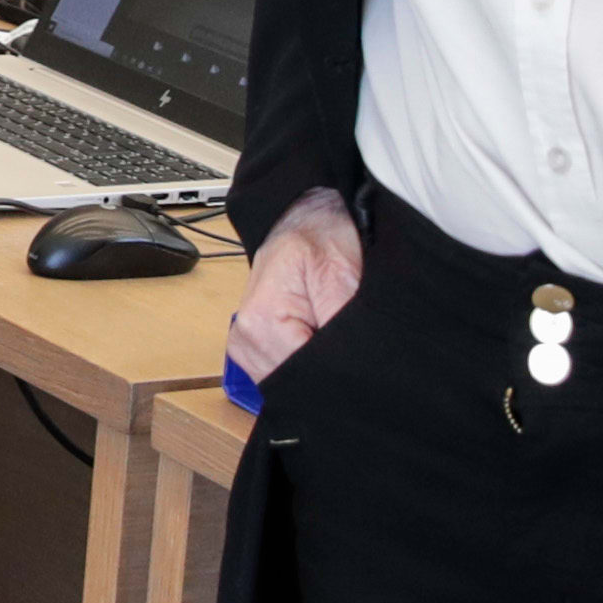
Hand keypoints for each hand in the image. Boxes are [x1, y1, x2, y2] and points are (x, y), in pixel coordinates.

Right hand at [225, 188, 364, 387]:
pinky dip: (309, 363)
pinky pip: (286, 374)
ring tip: (334, 332)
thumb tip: (351, 372)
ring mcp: (247, 348)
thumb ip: (342, 328)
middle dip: (327, 372)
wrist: (307, 216)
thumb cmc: (322, 235)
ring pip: (291, 385)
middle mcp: (244, 340)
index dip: (336, 373)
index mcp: (258, 323)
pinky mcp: (258, 350)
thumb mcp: (342, 276)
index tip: (358, 355)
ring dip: (318, 367)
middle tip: (352, 342)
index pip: (302, 379)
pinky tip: (322, 341)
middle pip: (294, 386)